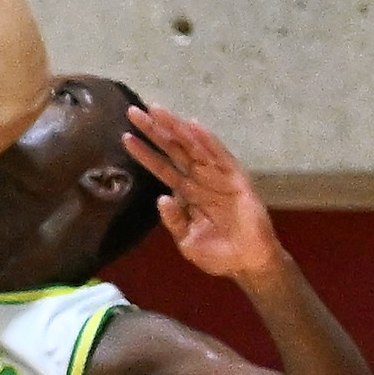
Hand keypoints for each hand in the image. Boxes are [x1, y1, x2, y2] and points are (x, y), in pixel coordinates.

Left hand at [125, 104, 281, 282]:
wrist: (248, 263)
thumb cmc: (218, 254)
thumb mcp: (187, 241)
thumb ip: (173, 220)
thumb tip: (161, 198)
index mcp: (187, 193)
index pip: (162, 168)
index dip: (145, 153)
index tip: (125, 137)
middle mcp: (200, 179)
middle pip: (174, 150)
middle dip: (155, 131)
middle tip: (134, 111)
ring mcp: (218, 176)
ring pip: (193, 146)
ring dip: (176, 128)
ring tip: (157, 111)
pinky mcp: (236, 178)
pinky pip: (220, 155)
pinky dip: (208, 141)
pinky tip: (192, 126)